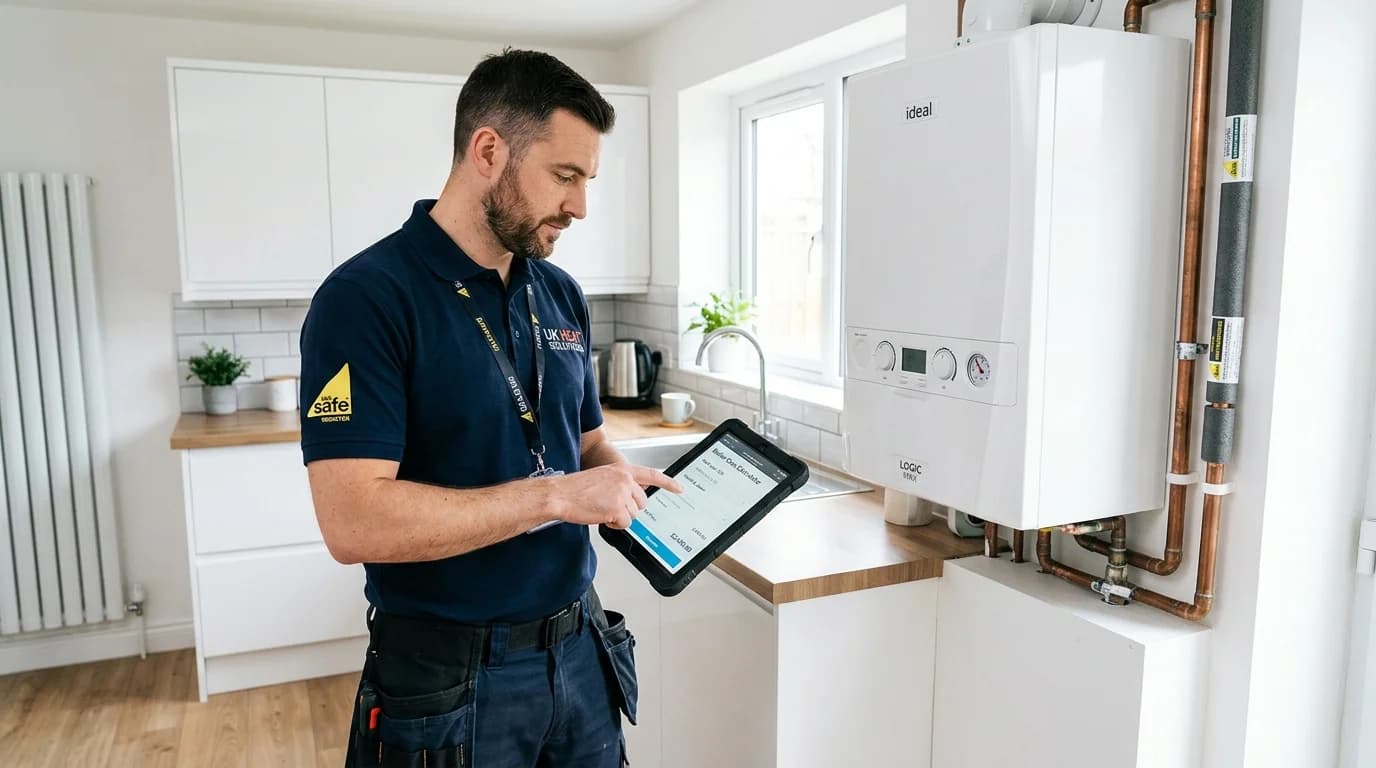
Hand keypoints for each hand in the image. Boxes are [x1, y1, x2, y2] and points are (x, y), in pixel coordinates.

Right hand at [552, 464, 682, 528]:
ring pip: (634, 514)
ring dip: (620, 516)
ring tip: (602, 508)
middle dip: (629, 508)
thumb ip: (620, 483)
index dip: (668, 482)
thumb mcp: (603, 477)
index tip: (680, 488)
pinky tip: (601, 516)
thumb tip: (633, 496)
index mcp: (622, 470)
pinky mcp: (618, 508)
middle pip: (642, 502)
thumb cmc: (576, 488)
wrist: (560, 494)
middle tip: (610, 506)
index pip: (652, 475)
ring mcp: (622, 494)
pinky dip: (614, 524)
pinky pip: (625, 523)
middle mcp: (625, 480)